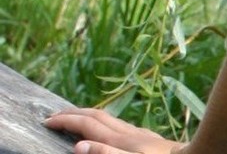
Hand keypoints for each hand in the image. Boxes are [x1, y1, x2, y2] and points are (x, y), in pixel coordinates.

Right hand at [44, 108, 184, 153]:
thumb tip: (78, 146)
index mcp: (119, 139)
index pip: (87, 124)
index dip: (66, 121)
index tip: (47, 121)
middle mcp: (128, 132)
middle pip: (96, 116)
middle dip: (74, 113)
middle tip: (54, 115)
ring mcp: (138, 133)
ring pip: (109, 118)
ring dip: (89, 115)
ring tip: (76, 118)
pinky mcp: (147, 138)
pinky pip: (120, 125)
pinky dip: (105, 122)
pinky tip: (109, 129)